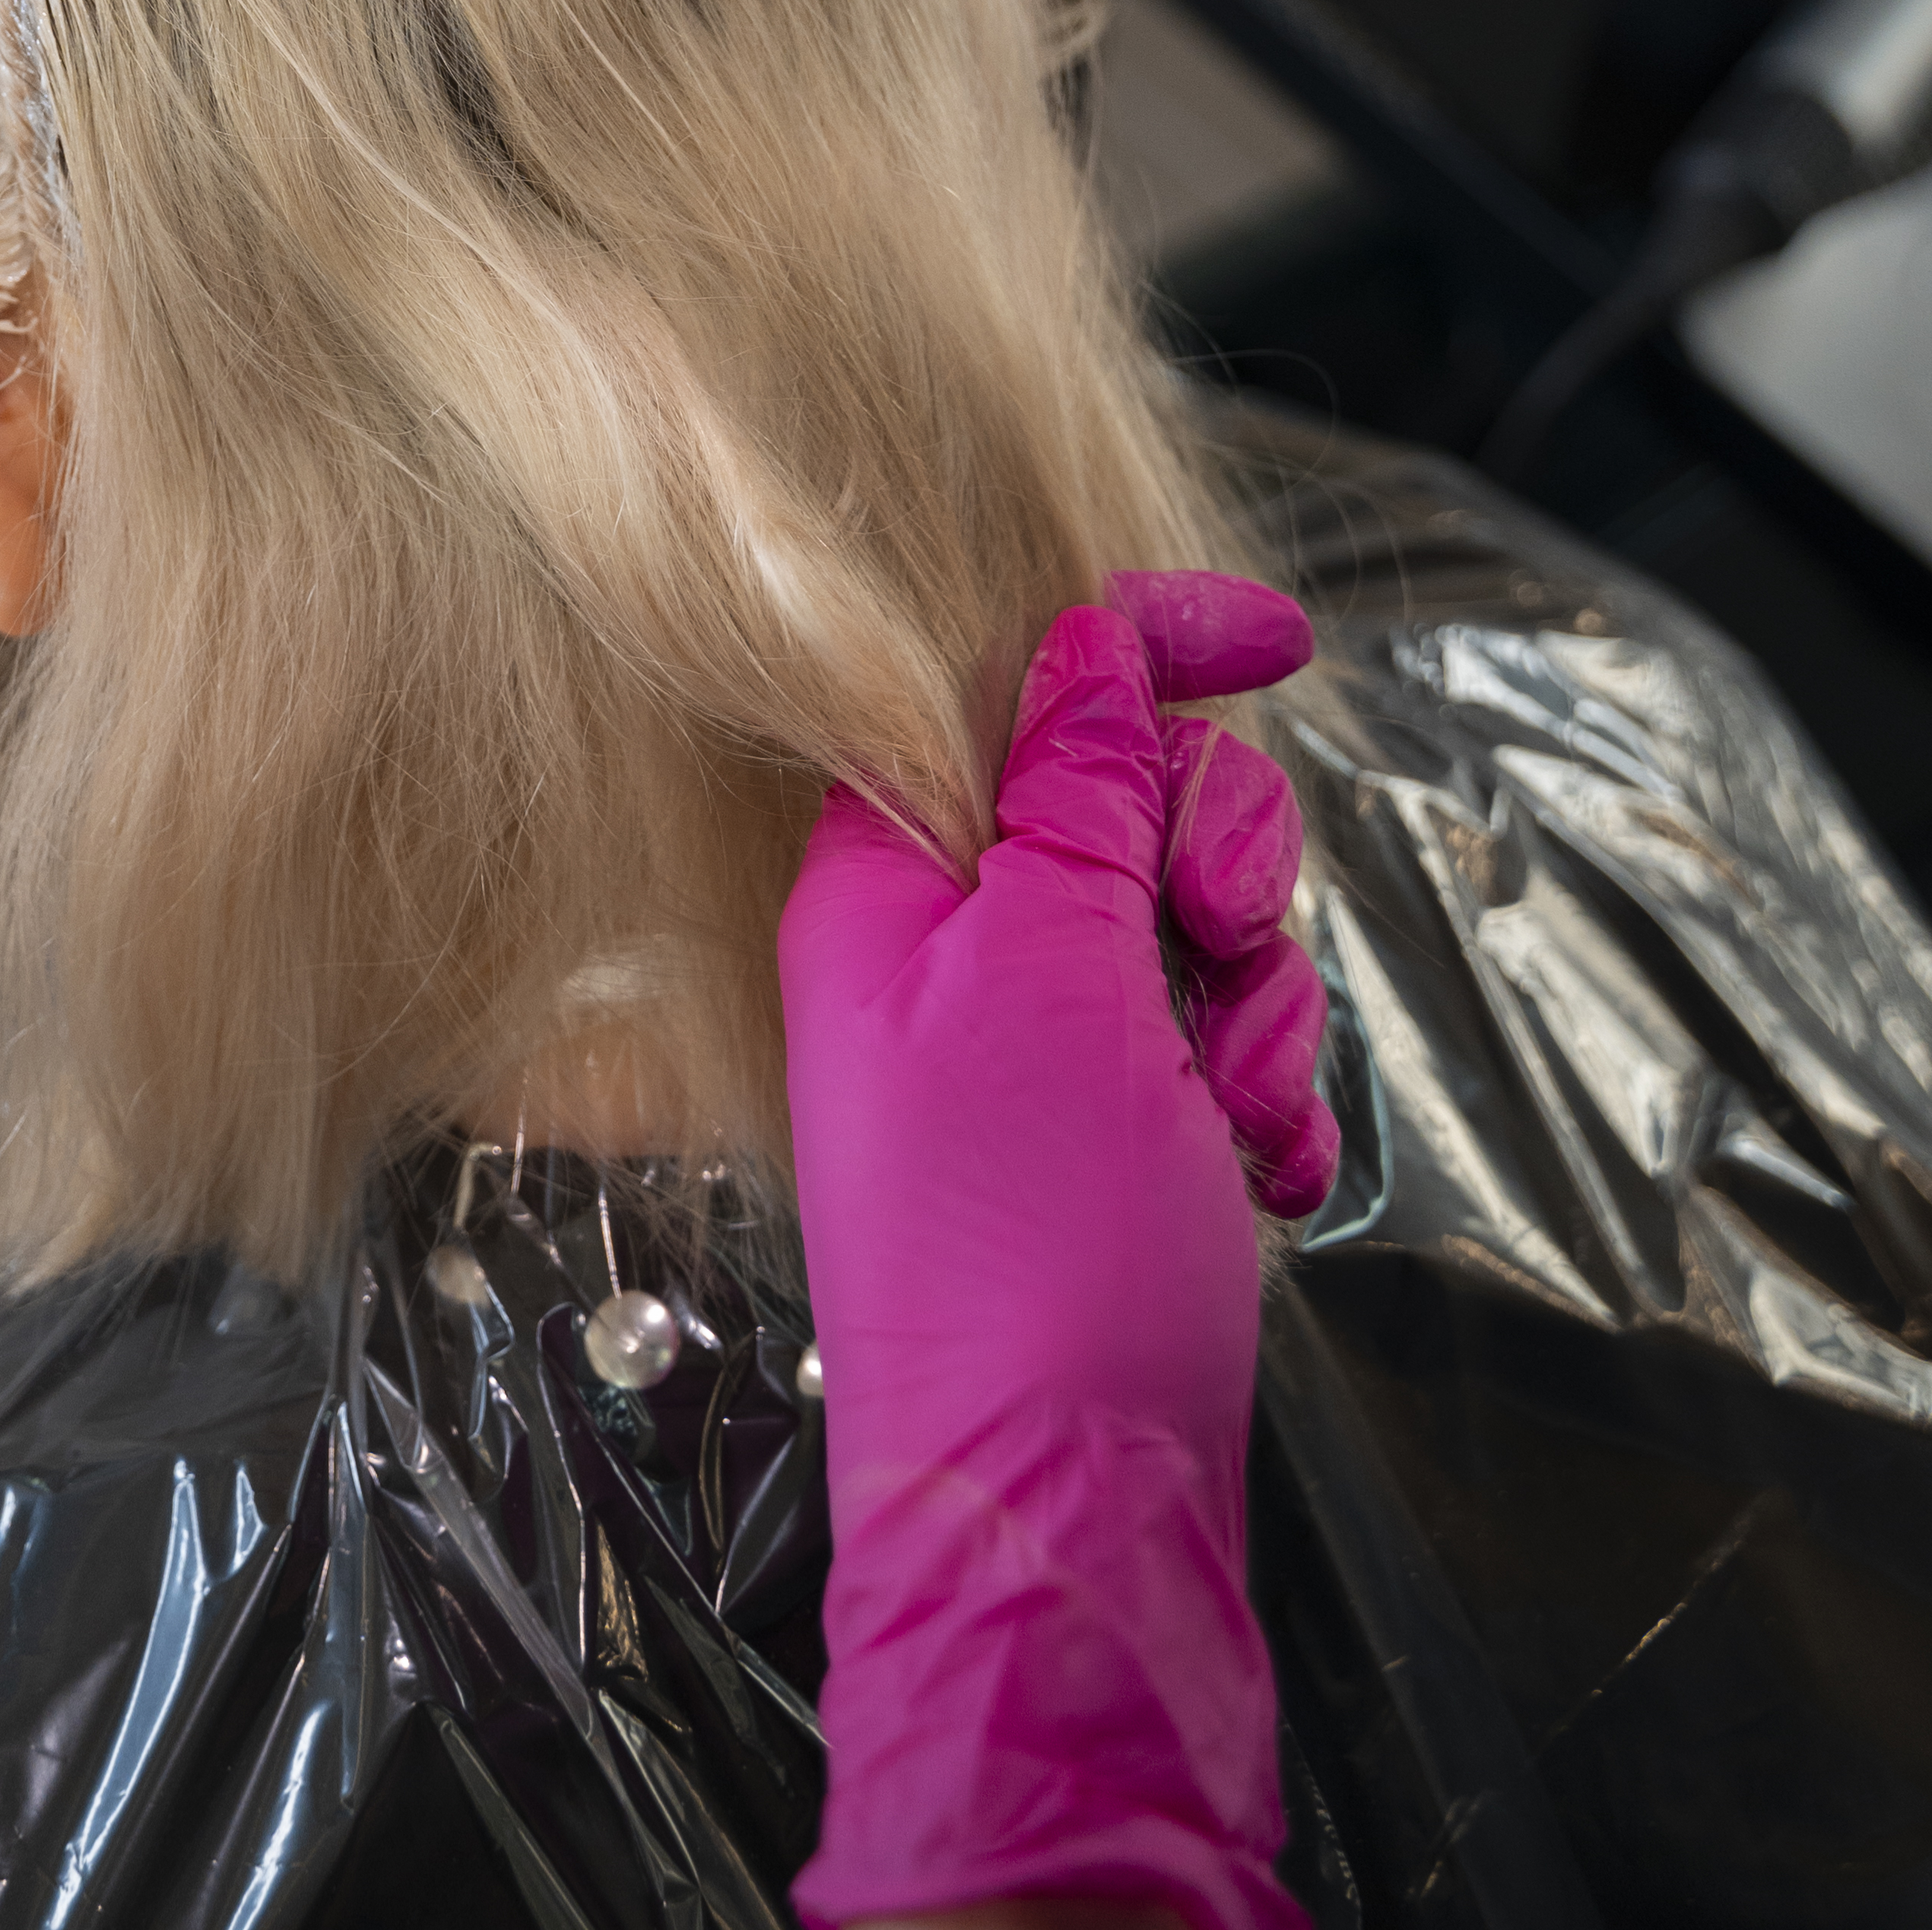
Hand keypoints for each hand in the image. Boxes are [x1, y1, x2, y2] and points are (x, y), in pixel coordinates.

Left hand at [778, 570, 1330, 1929]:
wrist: (1067, 1524)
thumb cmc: (1030, 1250)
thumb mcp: (1052, 969)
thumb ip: (1070, 791)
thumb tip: (1079, 646)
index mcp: (886, 886)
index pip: (1015, 687)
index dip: (1145, 642)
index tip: (1279, 640)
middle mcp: (948, 956)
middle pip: (1128, 799)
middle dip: (1217, 867)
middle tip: (1211, 954)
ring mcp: (1034, 1055)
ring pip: (1197, 927)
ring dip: (1256, 1003)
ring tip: (1232, 1112)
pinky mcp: (1111, 1143)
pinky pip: (1223, 1047)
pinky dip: (1263, 1096)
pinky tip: (1258, 1176)